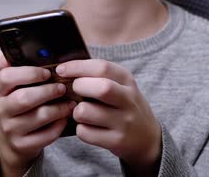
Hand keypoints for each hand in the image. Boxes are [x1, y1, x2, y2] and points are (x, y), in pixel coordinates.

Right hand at [0, 51, 75, 175]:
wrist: (15, 141)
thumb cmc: (21, 106)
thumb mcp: (14, 87)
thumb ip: (13, 67)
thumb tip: (7, 51)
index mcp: (1, 90)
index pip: (5, 77)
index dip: (28, 73)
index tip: (47, 72)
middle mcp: (2, 109)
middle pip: (24, 98)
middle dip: (47, 91)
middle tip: (62, 87)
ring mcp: (11, 129)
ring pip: (37, 117)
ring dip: (58, 108)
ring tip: (71, 103)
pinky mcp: (22, 145)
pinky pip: (44, 136)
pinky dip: (58, 126)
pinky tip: (65, 118)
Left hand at [56, 59, 161, 174]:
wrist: (148, 138)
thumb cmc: (124, 106)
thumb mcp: (121, 85)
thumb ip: (98, 76)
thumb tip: (65, 69)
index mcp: (127, 80)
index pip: (102, 67)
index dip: (77, 66)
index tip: (61, 69)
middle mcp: (128, 100)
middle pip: (100, 88)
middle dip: (78, 87)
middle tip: (73, 91)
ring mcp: (124, 122)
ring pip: (86, 112)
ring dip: (76, 111)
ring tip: (81, 112)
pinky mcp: (116, 141)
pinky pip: (85, 132)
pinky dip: (80, 129)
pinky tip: (88, 127)